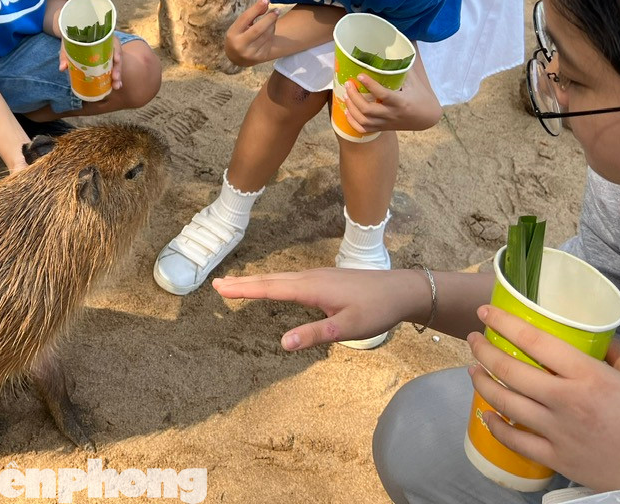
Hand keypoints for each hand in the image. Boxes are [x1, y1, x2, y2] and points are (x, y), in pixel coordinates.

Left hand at [57, 36, 124, 89]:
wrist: (72, 35)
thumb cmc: (71, 38)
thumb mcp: (67, 44)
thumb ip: (65, 54)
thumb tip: (62, 68)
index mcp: (101, 35)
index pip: (113, 41)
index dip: (116, 50)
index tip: (116, 59)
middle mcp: (108, 43)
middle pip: (117, 54)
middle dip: (118, 67)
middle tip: (115, 78)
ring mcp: (108, 52)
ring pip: (116, 62)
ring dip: (118, 75)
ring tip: (116, 86)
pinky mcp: (106, 60)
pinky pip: (112, 67)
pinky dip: (114, 77)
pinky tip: (115, 86)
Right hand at [213, 267, 424, 349]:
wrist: (402, 290)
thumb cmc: (377, 309)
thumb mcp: (347, 327)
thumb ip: (315, 334)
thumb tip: (283, 343)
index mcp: (311, 288)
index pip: (270, 289)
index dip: (244, 290)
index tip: (220, 288)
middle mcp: (310, 278)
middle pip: (270, 280)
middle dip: (243, 283)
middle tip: (217, 284)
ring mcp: (318, 276)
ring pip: (280, 279)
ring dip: (256, 282)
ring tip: (237, 285)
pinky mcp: (325, 279)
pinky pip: (290, 280)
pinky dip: (273, 282)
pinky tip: (273, 287)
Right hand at [225, 0, 279, 66]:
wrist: (238, 58)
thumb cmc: (239, 36)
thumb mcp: (240, 25)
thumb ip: (252, 14)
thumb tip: (266, 3)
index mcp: (232, 34)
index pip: (245, 18)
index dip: (256, 8)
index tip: (266, 0)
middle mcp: (240, 45)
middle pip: (258, 29)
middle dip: (269, 18)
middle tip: (277, 10)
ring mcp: (251, 53)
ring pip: (266, 35)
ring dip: (272, 24)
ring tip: (273, 17)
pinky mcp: (260, 57)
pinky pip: (270, 41)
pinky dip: (272, 32)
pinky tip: (270, 29)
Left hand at [342, 72, 440, 133]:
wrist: (427, 118)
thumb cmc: (421, 97)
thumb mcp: (415, 82)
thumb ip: (403, 69)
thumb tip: (393, 51)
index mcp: (401, 102)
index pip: (383, 94)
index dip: (370, 85)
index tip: (360, 75)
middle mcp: (392, 114)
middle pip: (368, 110)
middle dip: (354, 97)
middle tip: (349, 84)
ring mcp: (386, 123)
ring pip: (364, 121)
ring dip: (351, 108)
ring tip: (346, 95)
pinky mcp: (383, 128)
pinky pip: (364, 130)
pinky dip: (353, 122)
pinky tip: (347, 112)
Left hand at [469, 306, 619, 502]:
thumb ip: (615, 353)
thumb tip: (593, 335)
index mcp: (589, 377)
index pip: (535, 342)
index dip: (505, 323)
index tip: (486, 311)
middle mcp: (566, 402)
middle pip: (510, 370)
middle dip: (485, 350)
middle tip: (475, 339)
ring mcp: (558, 433)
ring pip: (505, 403)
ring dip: (482, 383)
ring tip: (473, 370)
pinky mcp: (557, 459)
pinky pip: (515, 442)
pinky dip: (495, 426)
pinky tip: (486, 414)